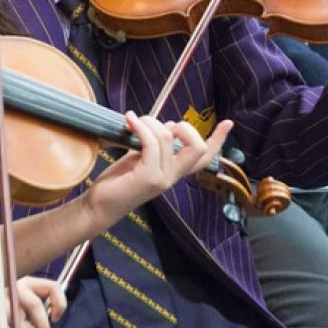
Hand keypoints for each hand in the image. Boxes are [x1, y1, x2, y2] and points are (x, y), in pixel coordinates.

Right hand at [0, 277, 67, 327]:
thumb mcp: (10, 296)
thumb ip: (24, 311)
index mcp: (24, 280)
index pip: (51, 286)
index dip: (59, 302)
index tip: (56, 318)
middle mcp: (14, 285)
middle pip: (35, 305)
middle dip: (43, 327)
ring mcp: (0, 297)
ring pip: (19, 320)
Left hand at [82, 112, 233, 224]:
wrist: (98, 206)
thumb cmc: (117, 182)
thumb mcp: (140, 158)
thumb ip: (157, 145)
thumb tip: (169, 125)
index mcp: (174, 172)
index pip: (204, 158)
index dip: (218, 140)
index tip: (228, 123)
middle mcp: (173, 177)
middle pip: (198, 148)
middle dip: (185, 127)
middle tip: (163, 123)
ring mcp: (162, 179)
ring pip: (167, 137)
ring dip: (149, 122)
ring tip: (133, 121)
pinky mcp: (148, 177)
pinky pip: (151, 142)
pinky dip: (141, 127)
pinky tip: (130, 121)